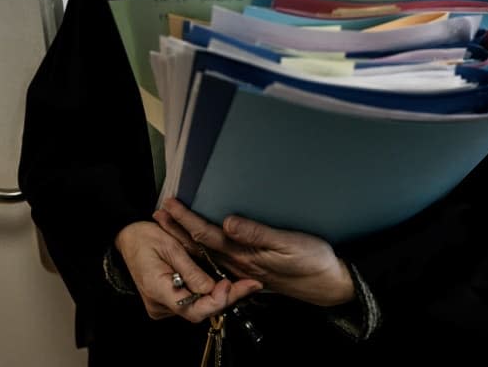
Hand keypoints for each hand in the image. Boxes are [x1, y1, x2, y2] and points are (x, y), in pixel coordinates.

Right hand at [114, 220, 261, 321]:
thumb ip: (191, 270)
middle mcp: (160, 305)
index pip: (193, 309)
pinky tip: (227, 283)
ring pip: (198, 307)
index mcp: (157, 290)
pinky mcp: (168, 302)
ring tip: (245, 283)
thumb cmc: (146, 237)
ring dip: (220, 295)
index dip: (216, 301)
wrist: (126, 238)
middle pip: (200, 311)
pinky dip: (209, 293)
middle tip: (251, 284)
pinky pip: (192, 302)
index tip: (230, 285)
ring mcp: (163, 306)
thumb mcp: (170, 247)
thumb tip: (213, 288)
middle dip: (226, 297)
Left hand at [154, 199, 354, 306]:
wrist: (329, 283)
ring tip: (170, 223)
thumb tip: (227, 223)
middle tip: (158, 211)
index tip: (169, 204)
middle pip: (199, 246)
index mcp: (244, 257)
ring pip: (206, 253)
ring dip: (186, 238)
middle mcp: (238, 265)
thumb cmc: (312, 261)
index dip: (186, 220)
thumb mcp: (288, 244)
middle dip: (177, 229)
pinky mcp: (251, 269)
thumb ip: (256, 234)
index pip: (206, 236)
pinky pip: (219, 257)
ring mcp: (243, 268)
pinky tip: (200, 241)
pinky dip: (203, 246)